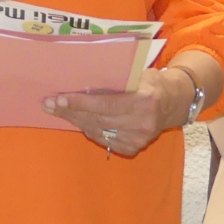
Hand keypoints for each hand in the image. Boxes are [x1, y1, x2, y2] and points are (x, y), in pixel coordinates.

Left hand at [43, 55, 218, 158]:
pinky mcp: (134, 148)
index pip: (105, 104)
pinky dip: (89, 130)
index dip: (80, 102)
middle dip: (70, 111)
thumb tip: (79, 81)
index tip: (59, 98)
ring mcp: (139, 139)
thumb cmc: (151, 82)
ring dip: (75, 120)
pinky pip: (103, 140)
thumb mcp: (136, 74)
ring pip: (97, 131)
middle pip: (97, 119)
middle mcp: (142, 123)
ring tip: (57, 110)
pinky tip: (78, 120)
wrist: (175, 102)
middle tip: (48, 104)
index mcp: (144, 101)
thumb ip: (114, 80)